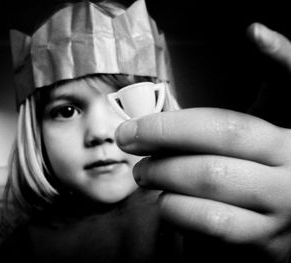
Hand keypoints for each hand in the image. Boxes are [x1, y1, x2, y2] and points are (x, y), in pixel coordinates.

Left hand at [115, 23, 290, 262]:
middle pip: (208, 173)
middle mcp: (287, 184)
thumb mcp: (286, 109)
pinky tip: (170, 204)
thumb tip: (255, 30)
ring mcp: (277, 223)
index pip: (221, 130)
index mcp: (288, 142)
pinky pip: (211, 237)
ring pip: (208, 210)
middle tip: (135, 158)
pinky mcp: (264, 250)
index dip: (169, 129)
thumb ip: (280, 69)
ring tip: (146, 178)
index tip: (130, 130)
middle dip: (159, 165)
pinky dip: (180, 217)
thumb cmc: (287, 152)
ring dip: (165, 193)